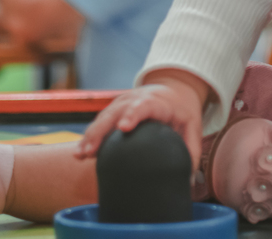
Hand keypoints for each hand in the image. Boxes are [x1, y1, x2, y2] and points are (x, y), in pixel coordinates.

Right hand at [77, 69, 208, 166]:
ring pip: (103, 116)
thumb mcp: (192, 127)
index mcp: (157, 102)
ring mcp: (122, 103)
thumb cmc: (182, 112)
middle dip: (101, 130)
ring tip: (80, 154)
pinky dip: (89, 136)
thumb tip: (189, 180)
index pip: (144, 105)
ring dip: (91, 134)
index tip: (123, 128)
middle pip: (115, 111)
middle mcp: (135, 99)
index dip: (132, 114)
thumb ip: (191, 151)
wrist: (173, 90)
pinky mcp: (114, 110)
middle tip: (90, 150)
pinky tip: (80, 152)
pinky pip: (99, 122)